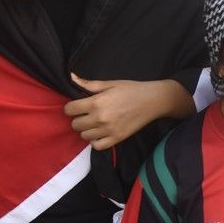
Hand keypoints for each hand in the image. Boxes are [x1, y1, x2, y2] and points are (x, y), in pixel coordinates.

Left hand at [64, 75, 182, 149]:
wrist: (153, 101)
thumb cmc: (132, 89)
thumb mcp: (111, 84)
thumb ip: (89, 84)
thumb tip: (72, 77)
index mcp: (97, 102)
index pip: (70, 109)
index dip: (71, 107)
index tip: (77, 105)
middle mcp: (100, 118)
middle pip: (75, 124)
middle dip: (78, 118)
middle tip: (87, 114)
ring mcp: (108, 130)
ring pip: (84, 135)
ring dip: (87, 129)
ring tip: (95, 123)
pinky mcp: (117, 138)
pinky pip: (97, 145)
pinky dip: (95, 140)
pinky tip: (100, 133)